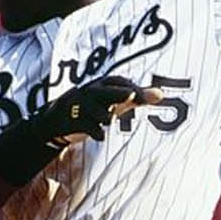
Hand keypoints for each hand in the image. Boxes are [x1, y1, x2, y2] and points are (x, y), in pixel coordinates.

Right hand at [31, 77, 161, 146]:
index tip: (148, 97)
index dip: (133, 88)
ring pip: (96, 110)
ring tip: (108, 120)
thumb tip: (162, 94)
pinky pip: (86, 126)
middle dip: (118, 93)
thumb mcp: (115, 100)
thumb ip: (138, 97)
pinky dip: (95, 132)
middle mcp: (91, 92)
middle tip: (132, 95)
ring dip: (104, 116)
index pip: (118, 81)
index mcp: (102, 84)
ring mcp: (81, 106)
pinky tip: (100, 137)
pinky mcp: (73, 120)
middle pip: (106, 92)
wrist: (58, 117)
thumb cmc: (95, 106)